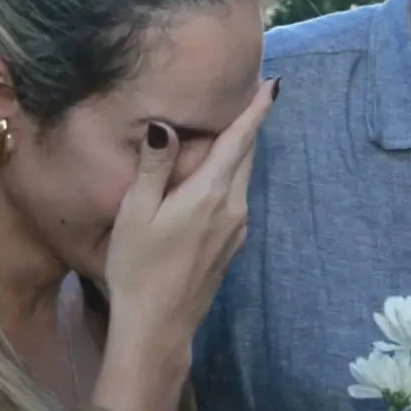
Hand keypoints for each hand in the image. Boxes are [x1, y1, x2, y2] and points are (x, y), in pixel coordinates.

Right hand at [105, 77, 277, 331]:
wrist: (158, 327)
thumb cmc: (138, 268)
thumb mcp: (135, 212)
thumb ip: (154, 166)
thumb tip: (165, 125)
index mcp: (211, 193)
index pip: (241, 140)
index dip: (258, 109)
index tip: (275, 83)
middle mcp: (234, 207)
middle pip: (246, 155)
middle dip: (249, 125)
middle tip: (250, 94)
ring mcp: (237, 228)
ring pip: (243, 177)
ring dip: (239, 152)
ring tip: (228, 128)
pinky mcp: (232, 245)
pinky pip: (236, 197)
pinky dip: (230, 176)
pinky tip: (213, 176)